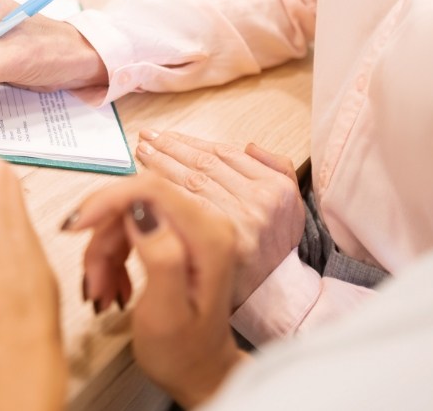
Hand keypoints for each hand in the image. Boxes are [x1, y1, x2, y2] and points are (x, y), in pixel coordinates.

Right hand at [64, 175, 247, 407]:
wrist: (198, 372)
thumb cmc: (183, 352)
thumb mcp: (166, 313)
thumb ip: (160, 257)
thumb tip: (141, 211)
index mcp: (209, 237)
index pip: (150, 190)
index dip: (106, 201)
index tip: (74, 227)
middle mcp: (205, 223)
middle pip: (133, 202)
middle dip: (101, 239)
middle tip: (92, 280)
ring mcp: (192, 227)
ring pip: (126, 216)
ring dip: (103, 253)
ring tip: (102, 292)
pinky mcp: (178, 234)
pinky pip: (130, 228)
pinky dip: (112, 256)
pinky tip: (112, 284)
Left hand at [134, 130, 304, 307]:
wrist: (272, 297)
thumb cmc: (273, 249)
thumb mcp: (291, 207)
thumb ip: (276, 170)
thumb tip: (249, 146)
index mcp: (276, 187)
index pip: (225, 154)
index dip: (192, 142)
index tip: (167, 136)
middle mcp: (259, 201)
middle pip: (204, 165)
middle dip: (170, 148)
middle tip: (146, 139)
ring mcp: (238, 221)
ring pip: (191, 181)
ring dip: (161, 164)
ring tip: (141, 153)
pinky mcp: (217, 242)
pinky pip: (182, 207)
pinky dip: (162, 192)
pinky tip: (146, 183)